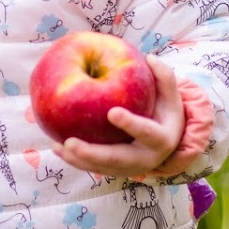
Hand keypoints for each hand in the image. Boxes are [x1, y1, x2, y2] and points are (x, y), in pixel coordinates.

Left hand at [51, 57, 188, 178]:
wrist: (168, 143)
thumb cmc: (165, 112)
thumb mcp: (171, 96)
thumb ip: (164, 77)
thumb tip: (149, 58)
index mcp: (161, 139)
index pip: (147, 132)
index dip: (131, 124)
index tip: (112, 112)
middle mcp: (146, 159)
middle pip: (117, 159)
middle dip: (92, 153)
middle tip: (70, 142)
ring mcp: (130, 169)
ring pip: (102, 167)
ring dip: (78, 160)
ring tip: (58, 146)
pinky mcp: (116, 171)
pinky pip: (94, 167)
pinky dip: (75, 160)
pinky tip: (56, 148)